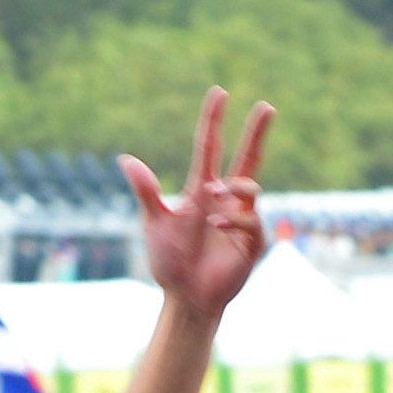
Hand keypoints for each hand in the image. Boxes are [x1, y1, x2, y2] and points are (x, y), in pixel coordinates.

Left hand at [123, 90, 273, 322]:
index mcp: (202, 190)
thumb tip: (125, 160)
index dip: (213, 120)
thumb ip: (147, 192)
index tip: (219, 94)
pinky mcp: (250, 243)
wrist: (184, 298)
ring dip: (235, 186)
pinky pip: (250, 222)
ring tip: (214, 193)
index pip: (209, 147)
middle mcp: (225, 200)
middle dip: (256, 133)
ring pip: (250, 188)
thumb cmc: (170, 261)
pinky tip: (216, 225)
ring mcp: (240, 220)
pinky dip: (234, 219)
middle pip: (246, 159)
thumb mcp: (155, 223)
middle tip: (267, 107)